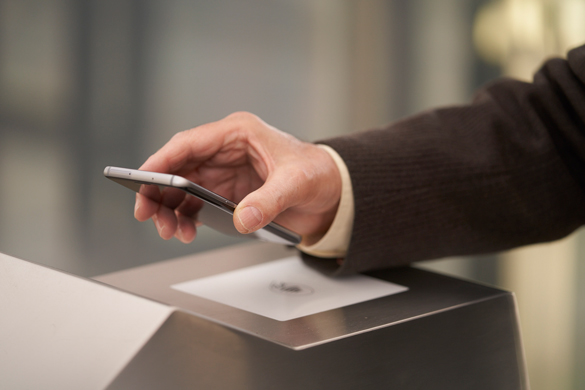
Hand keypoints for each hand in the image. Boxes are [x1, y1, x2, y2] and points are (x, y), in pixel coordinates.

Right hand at [134, 112, 341, 244]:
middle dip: (160, 192)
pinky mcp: (227, 192)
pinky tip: (186, 232)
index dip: (162, 161)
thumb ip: (270, 200)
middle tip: (148, 215)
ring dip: (170, 209)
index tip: (143, 179)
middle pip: (179, 167)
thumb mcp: (297, 183)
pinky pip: (196, 204)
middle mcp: (225, 150)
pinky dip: (186, 218)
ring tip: (170, 232)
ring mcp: (224, 172)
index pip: (189, 143)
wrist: (332, 192)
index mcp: (238, 133)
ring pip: (182, 188)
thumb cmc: (317, 173)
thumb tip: (242, 219)